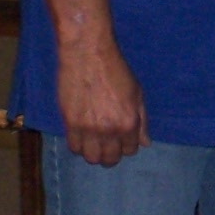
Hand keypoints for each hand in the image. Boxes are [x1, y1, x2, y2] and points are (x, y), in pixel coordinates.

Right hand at [57, 31, 149, 166]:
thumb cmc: (116, 70)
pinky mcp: (70, 124)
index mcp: (129, 122)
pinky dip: (79, 145)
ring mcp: (88, 129)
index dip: (127, 145)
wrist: (88, 54)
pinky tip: (82, 135)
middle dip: (111, 154)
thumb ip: (142, 121)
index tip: (122, 138)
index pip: (130, 150)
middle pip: (109, 159)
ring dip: (94, 152)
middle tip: (108, 144)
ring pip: (91, 158)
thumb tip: (145, 143)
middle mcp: (109, 130)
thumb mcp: (136, 93)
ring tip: (94, 141)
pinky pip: (74, 148)